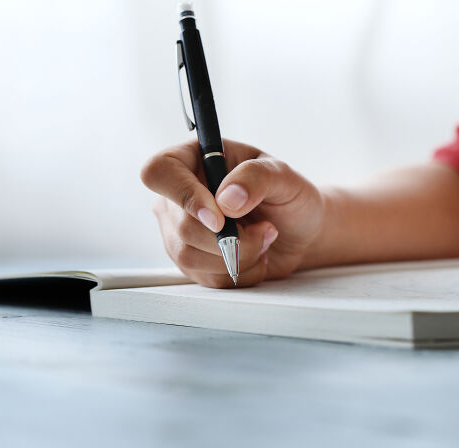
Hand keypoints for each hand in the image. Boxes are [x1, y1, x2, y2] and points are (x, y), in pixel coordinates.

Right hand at [141, 139, 323, 287]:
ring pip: (189, 256)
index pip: (159, 172)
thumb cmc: (289, 197)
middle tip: (266, 229)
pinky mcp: (190, 259)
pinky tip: (255, 257)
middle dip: (232, 238)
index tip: (219, 218)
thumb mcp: (284, 176)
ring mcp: (179, 229)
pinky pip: (205, 277)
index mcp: (194, 159)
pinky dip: (239, 272)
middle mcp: (179, 194)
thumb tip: (226, 199)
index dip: (184, 196)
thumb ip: (256, 178)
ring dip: (238, 257)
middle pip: (182, 226)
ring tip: (263, 240)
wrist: (298, 232)